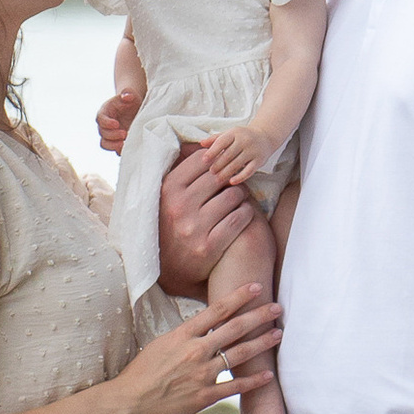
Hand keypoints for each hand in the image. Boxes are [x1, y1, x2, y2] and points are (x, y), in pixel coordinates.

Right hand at [96, 89, 143, 154]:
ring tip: (124, 144)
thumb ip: (128, 92)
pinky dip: (120, 151)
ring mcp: (111, 134)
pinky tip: (128, 148)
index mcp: (105, 112)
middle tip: (124, 134)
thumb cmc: (131, 99)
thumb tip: (127, 96)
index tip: (116, 124)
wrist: (134, 107)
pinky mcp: (117, 141)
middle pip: (102, 133)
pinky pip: (114, 150)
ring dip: (113, 146)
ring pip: (105, 144)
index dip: (106, 123)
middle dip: (112, 135)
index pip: (100, 118)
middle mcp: (105, 124)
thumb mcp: (131, 93)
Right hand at [120, 290, 284, 413]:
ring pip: (239, 354)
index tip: (255, 287)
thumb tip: (201, 325)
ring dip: (262, 343)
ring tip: (278, 334)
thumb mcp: (160, 344)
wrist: (129, 401)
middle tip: (277, 307)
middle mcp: (196, 351)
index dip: (238, 297)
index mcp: (183, 335)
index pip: (216, 310)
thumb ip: (184, 335)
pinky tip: (268, 375)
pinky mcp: (205, 396)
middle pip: (234, 328)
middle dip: (259, 316)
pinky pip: (235, 386)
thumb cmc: (141, 373)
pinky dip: (253, 381)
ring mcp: (202, 373)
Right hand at [157, 141, 256, 296]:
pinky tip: (242, 215)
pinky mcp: (210, 246)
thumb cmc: (172, 226)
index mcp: (167, 190)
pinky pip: (239, 218)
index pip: (202, 160)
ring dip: (241, 196)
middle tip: (234, 184)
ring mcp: (194, 227)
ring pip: (233, 195)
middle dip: (231, 178)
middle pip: (220, 176)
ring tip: (237, 201)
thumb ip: (184, 174)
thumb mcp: (167, 198)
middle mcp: (179, 207)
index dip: (217, 162)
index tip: (221, 169)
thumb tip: (204, 143)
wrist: (169, 270)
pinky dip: (246, 214)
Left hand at [200, 121, 262, 186]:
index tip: (204, 160)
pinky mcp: (259, 160)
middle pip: (229, 154)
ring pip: (237, 163)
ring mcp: (253, 150)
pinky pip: (249, 171)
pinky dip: (240, 177)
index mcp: (235, 132)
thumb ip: (215, 138)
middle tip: (211, 172)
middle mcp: (245, 140)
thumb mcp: (230, 134)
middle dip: (218, 164)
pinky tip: (232, 182)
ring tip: (218, 179)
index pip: (222, 142)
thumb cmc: (242, 137)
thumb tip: (201, 143)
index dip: (212, 151)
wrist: (265, 137)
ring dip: (226, 172)